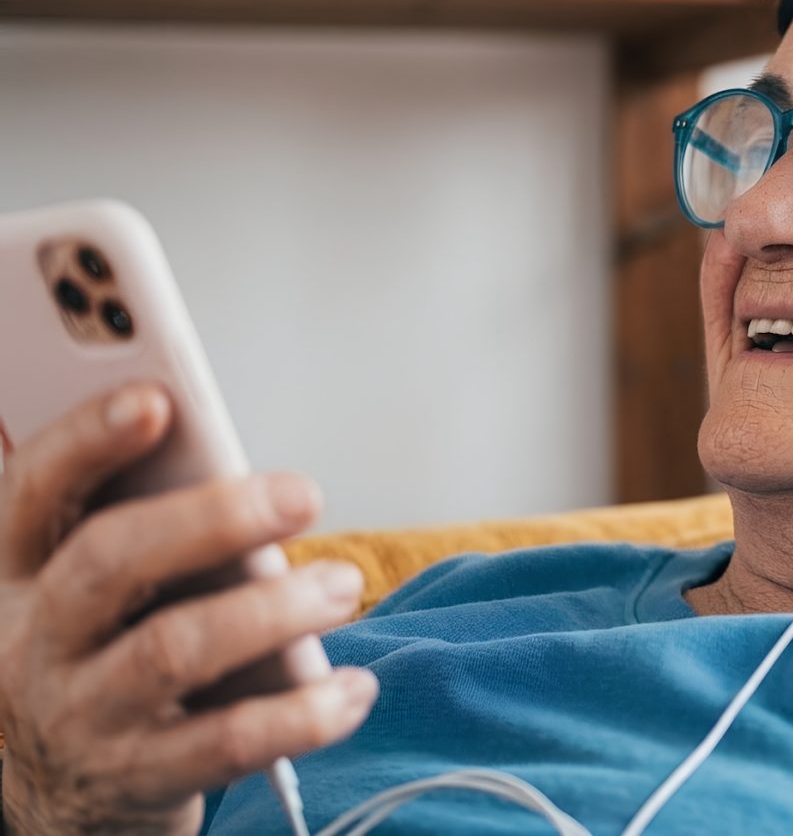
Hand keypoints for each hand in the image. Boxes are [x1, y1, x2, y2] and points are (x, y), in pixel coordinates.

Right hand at [0, 384, 377, 834]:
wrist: (63, 796)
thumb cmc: (104, 653)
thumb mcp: (94, 589)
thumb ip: (144, 526)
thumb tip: (237, 471)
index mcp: (20, 572)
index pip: (32, 491)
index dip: (86, 440)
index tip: (157, 401)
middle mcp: (33, 641)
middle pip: (109, 562)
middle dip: (213, 518)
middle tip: (304, 495)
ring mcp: (82, 715)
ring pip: (173, 650)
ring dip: (273, 609)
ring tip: (342, 584)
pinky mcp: (140, 777)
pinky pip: (228, 742)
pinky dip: (303, 712)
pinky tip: (354, 689)